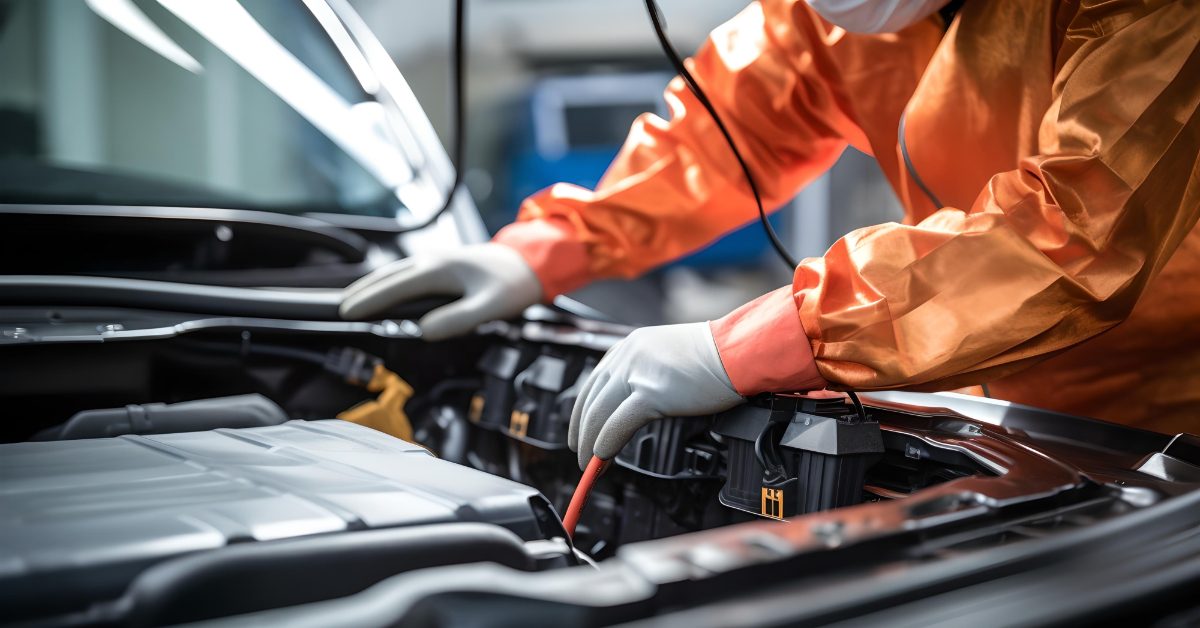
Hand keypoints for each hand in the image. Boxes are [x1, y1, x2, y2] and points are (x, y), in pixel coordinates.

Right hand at [339, 243, 541, 340]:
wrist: (531, 262)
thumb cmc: (512, 285)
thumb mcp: (489, 307)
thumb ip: (457, 320)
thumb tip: (423, 332)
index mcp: (439, 270)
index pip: (394, 287)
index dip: (369, 300)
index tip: (347, 313)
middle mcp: (432, 260)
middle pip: (386, 276)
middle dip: (361, 292)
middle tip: (339, 309)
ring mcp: (436, 259)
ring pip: (394, 272)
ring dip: (372, 285)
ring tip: (352, 300)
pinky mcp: (442, 264)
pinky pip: (406, 272)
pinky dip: (388, 282)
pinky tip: (384, 292)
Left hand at [568, 322, 743, 469]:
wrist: (739, 351)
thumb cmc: (718, 357)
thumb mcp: (669, 356)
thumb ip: (648, 373)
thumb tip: (637, 401)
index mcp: (630, 346)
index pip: (594, 382)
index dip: (583, 410)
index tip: (580, 428)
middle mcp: (627, 356)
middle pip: (590, 400)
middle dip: (580, 431)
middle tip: (579, 452)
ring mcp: (637, 373)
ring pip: (598, 415)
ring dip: (589, 445)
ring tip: (589, 465)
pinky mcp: (650, 393)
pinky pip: (617, 426)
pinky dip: (605, 446)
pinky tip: (602, 460)